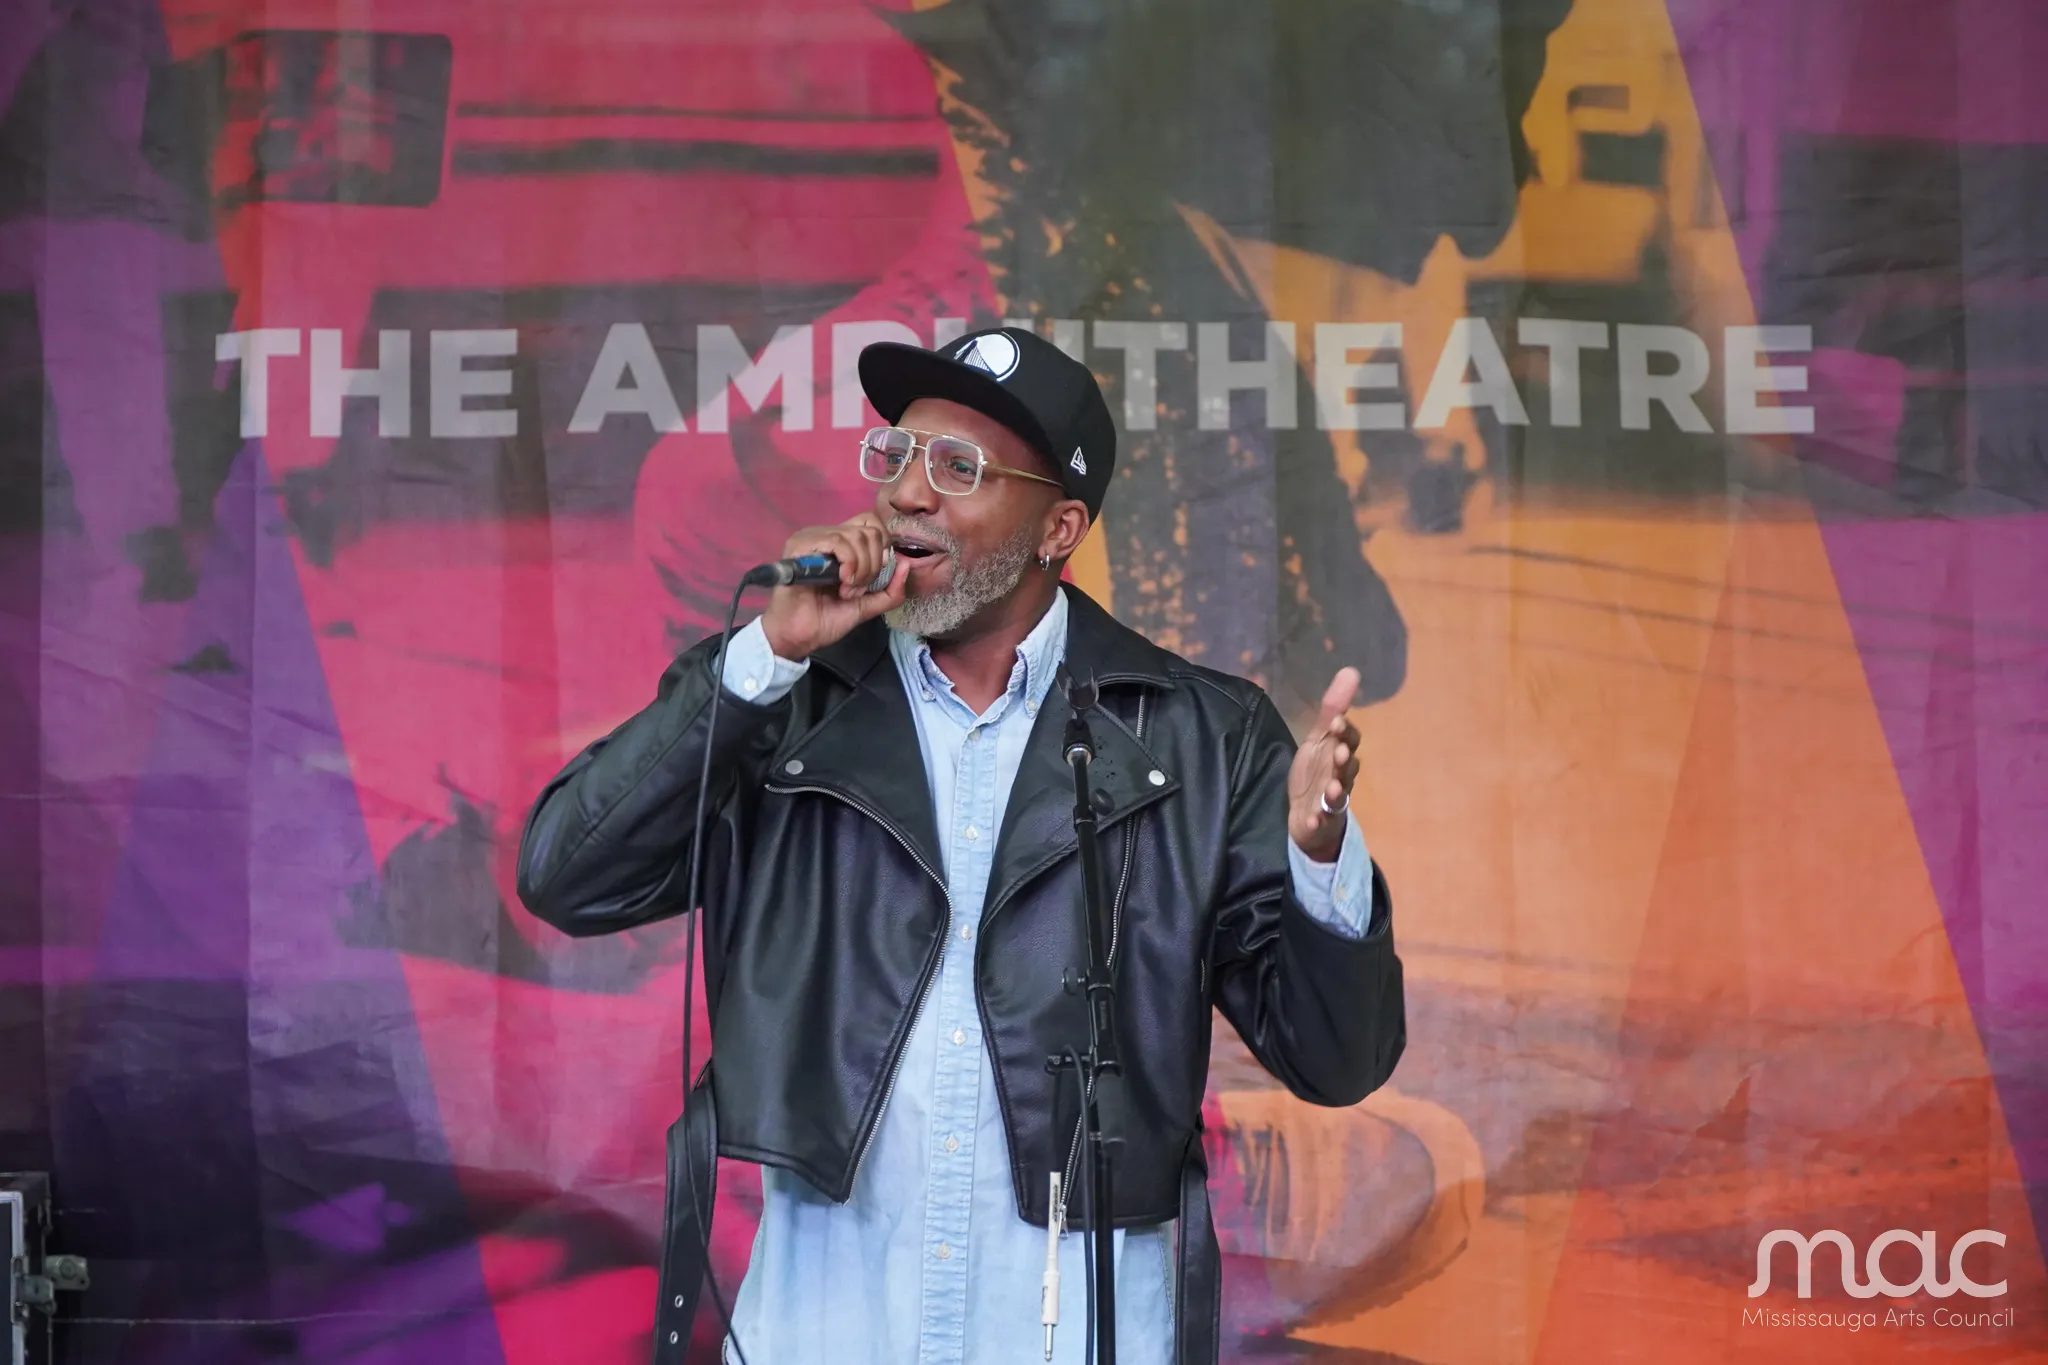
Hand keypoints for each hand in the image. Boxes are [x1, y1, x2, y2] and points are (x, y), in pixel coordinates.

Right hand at [758, 513, 910, 660]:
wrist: (800, 636)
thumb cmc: (827, 619)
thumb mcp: (868, 605)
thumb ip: (891, 590)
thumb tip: (906, 563)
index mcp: (841, 544)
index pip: (872, 523)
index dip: (882, 547)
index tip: (876, 575)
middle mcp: (826, 535)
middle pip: (870, 530)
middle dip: (873, 564)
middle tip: (858, 588)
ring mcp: (812, 538)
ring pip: (856, 535)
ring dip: (861, 568)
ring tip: (847, 589)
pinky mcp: (799, 546)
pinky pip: (836, 541)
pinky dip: (848, 562)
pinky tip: (841, 581)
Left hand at [1286, 667, 1360, 862]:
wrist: (1308, 814)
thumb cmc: (1316, 772)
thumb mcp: (1319, 739)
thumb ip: (1333, 709)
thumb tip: (1351, 670)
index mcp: (1340, 753)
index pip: (1349, 740)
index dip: (1344, 732)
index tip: (1336, 722)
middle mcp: (1341, 776)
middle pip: (1347, 767)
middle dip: (1344, 760)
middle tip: (1339, 752)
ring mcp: (1332, 800)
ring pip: (1339, 795)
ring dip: (1337, 791)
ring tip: (1332, 788)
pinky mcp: (1321, 820)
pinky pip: (1321, 821)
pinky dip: (1317, 820)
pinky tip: (1312, 819)